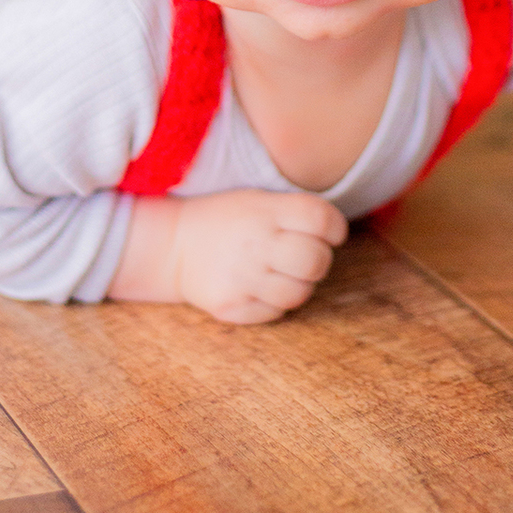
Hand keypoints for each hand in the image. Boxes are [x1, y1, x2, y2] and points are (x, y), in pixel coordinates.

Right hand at [108, 189, 347, 323]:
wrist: (174, 245)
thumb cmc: (228, 219)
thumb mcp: (258, 199)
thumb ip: (296, 211)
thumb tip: (338, 232)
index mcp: (264, 210)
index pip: (321, 219)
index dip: (334, 228)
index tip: (329, 232)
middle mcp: (254, 244)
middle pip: (316, 261)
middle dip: (320, 260)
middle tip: (305, 255)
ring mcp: (242, 278)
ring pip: (299, 294)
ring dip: (300, 285)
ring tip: (282, 272)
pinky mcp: (232, 308)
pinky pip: (276, 313)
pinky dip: (276, 303)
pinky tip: (260, 286)